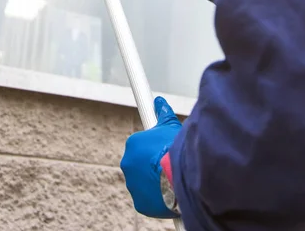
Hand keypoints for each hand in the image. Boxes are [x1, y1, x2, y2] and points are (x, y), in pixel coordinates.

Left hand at [120, 97, 181, 218]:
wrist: (177, 173)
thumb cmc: (173, 147)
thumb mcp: (170, 126)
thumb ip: (163, 113)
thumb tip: (159, 102)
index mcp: (132, 145)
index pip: (141, 147)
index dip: (153, 149)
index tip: (161, 151)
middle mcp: (127, 163)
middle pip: (140, 165)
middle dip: (152, 165)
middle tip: (168, 165)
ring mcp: (132, 185)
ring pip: (143, 183)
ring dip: (154, 181)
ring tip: (170, 179)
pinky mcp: (140, 203)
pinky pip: (148, 200)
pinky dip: (157, 198)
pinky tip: (169, 192)